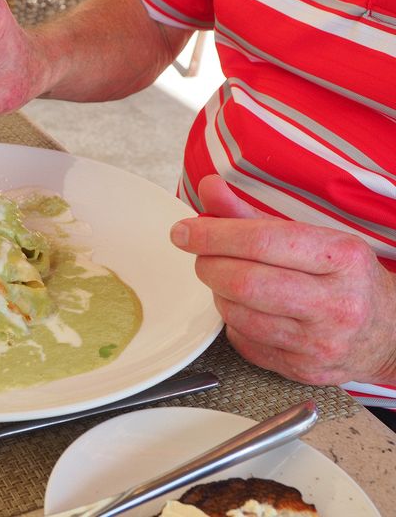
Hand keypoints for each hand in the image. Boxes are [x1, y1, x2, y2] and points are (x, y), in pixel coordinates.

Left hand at [170, 175, 395, 385]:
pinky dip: (232, 320)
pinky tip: (248, 308)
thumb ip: (252, 215)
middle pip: (243, 282)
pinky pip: (242, 340)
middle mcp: (334, 304)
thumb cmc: (344, 277)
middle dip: (208, 264)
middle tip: (202, 256)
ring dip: (218, 293)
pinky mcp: (300, 370)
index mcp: (340, 257)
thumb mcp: (312, 237)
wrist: (389, 334)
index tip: (184, 231)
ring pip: (236, 314)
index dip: (212, 235)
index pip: (261, 242)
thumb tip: (208, 188)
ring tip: (230, 280)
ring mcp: (318, 343)